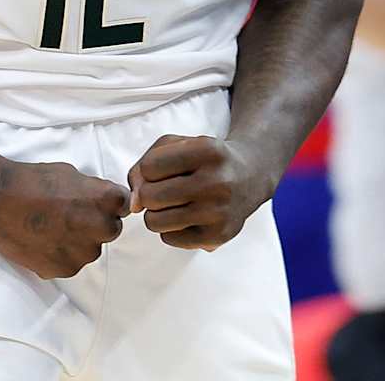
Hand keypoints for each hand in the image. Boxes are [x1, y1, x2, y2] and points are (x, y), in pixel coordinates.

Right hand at [0, 158, 128, 279]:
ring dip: (79, 241)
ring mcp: (81, 252)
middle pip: (111, 229)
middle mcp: (98, 228)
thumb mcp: (71, 173)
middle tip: (70, 215)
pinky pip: (71, 262)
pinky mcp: (63, 269)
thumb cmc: (32, 180)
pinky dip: (62, 254)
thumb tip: (105, 201)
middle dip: (96, 223)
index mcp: (104, 200)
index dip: (109, 203)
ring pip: (91, 249)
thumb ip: (94, 190)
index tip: (94, 202)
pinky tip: (43, 240)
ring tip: (52, 227)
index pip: (124, 205)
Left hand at [126, 135, 274, 249]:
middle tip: (165, 189)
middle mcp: (217, 181)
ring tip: (174, 203)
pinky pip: (169, 239)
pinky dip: (170, 229)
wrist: (250, 175)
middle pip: (149, 196)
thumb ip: (144, 164)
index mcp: (207, 150)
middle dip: (149, 193)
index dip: (149, 169)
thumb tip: (134, 204)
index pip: (150, 167)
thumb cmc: (206, 158)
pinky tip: (187, 216)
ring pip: (155, 222)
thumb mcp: (177, 145)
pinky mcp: (219, 236)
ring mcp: (219, 212)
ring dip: (156, 213)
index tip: (164, 169)